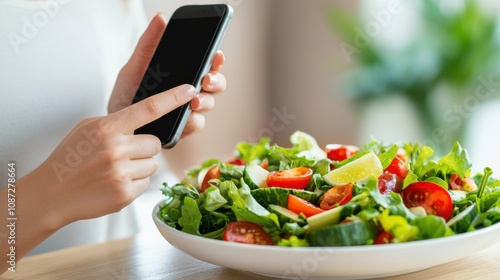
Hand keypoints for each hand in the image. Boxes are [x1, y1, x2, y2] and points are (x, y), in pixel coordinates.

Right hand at [30, 84, 195, 227]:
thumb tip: (146, 118)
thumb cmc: (70, 158)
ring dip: (140, 166)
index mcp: (107, 128)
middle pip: (155, 143)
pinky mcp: (125, 194)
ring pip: (153, 165)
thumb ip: (117, 122)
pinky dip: (135, 183)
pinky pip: (147, 183)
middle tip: (124, 153)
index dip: (173, 98)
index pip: (149, 108)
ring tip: (116, 169)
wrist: (52, 193)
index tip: (189, 90)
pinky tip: (115, 182)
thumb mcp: (88, 129)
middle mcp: (116, 150)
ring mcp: (121, 174)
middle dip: (144, 148)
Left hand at [108, 13, 226, 138]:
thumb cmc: (126, 95)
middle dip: (216, 81)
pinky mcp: (183, 129)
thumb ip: (148, 44)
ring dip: (206, 101)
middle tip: (206, 80)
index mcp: (182, 74)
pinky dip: (192, 121)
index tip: (216, 55)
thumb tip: (161, 18)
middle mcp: (189, 92)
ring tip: (194, 102)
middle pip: (215, 84)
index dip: (216, 59)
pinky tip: (185, 119)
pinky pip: (196, 125)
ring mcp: (188, 111)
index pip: (207, 64)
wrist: (114, 127)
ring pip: (209, 104)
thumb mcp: (133, 67)